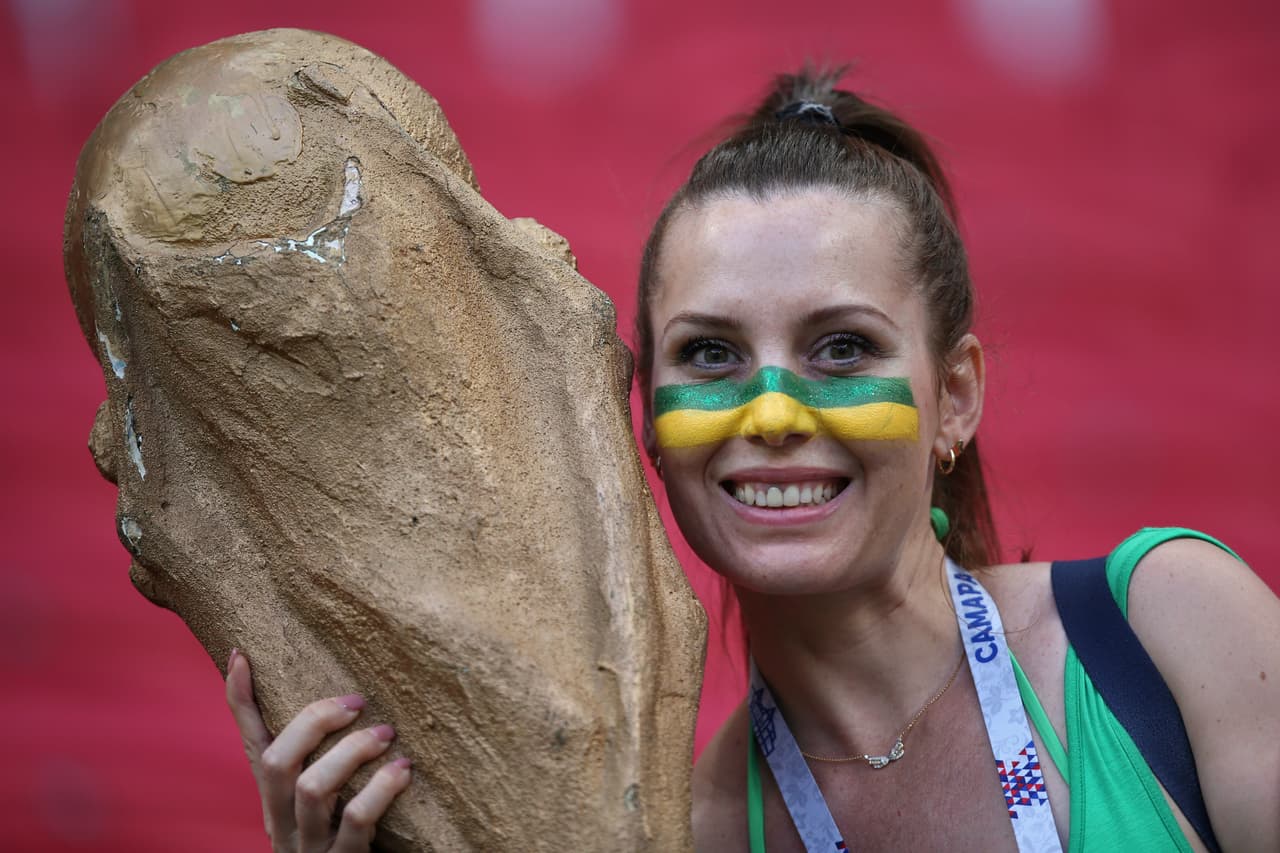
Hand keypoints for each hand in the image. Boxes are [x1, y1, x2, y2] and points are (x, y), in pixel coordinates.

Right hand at [225, 649, 411, 851]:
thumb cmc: (347, 837)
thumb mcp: (330, 800)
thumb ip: (327, 759)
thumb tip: (342, 703)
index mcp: (276, 802)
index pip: (252, 746)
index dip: (240, 703)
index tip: (241, 654)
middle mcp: (282, 824)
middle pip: (274, 763)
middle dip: (313, 723)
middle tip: (357, 702)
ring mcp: (309, 847)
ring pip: (312, 789)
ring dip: (351, 752)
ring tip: (386, 733)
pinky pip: (355, 822)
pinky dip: (380, 790)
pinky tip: (403, 771)